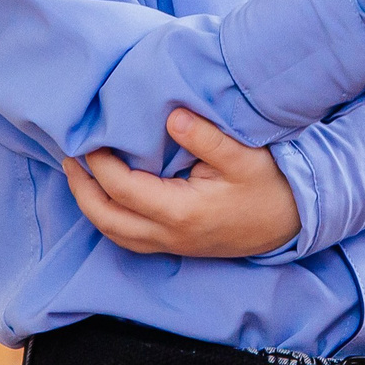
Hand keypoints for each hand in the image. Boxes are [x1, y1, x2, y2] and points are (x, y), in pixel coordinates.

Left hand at [64, 108, 300, 257]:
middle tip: (68, 156)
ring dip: (91, 204)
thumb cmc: (271, 185)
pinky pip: (129, 238)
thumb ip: (207, 137)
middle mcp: (171, 235)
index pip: (123, 189)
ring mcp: (173, 245)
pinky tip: (107, 195)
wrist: (295, 221)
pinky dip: (109, 217)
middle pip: (107, 218)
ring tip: (78, 174)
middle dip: (82, 188)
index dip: (100, 163)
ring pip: (114, 233)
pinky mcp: (177, 246)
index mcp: (182, 212)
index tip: (91, 137)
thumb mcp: (245, 155)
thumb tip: (171, 117)